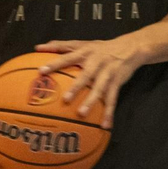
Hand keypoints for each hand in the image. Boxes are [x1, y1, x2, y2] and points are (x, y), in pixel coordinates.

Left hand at [36, 35, 150, 129]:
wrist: (130, 48)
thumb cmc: (100, 48)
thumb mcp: (82, 43)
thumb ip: (60, 46)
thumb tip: (37, 47)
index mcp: (85, 52)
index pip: (67, 57)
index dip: (55, 63)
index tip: (41, 71)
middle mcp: (96, 62)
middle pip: (86, 75)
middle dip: (76, 87)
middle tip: (65, 100)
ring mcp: (108, 72)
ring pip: (100, 88)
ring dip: (92, 101)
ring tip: (82, 114)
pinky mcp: (117, 82)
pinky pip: (113, 98)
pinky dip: (109, 112)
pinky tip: (105, 125)